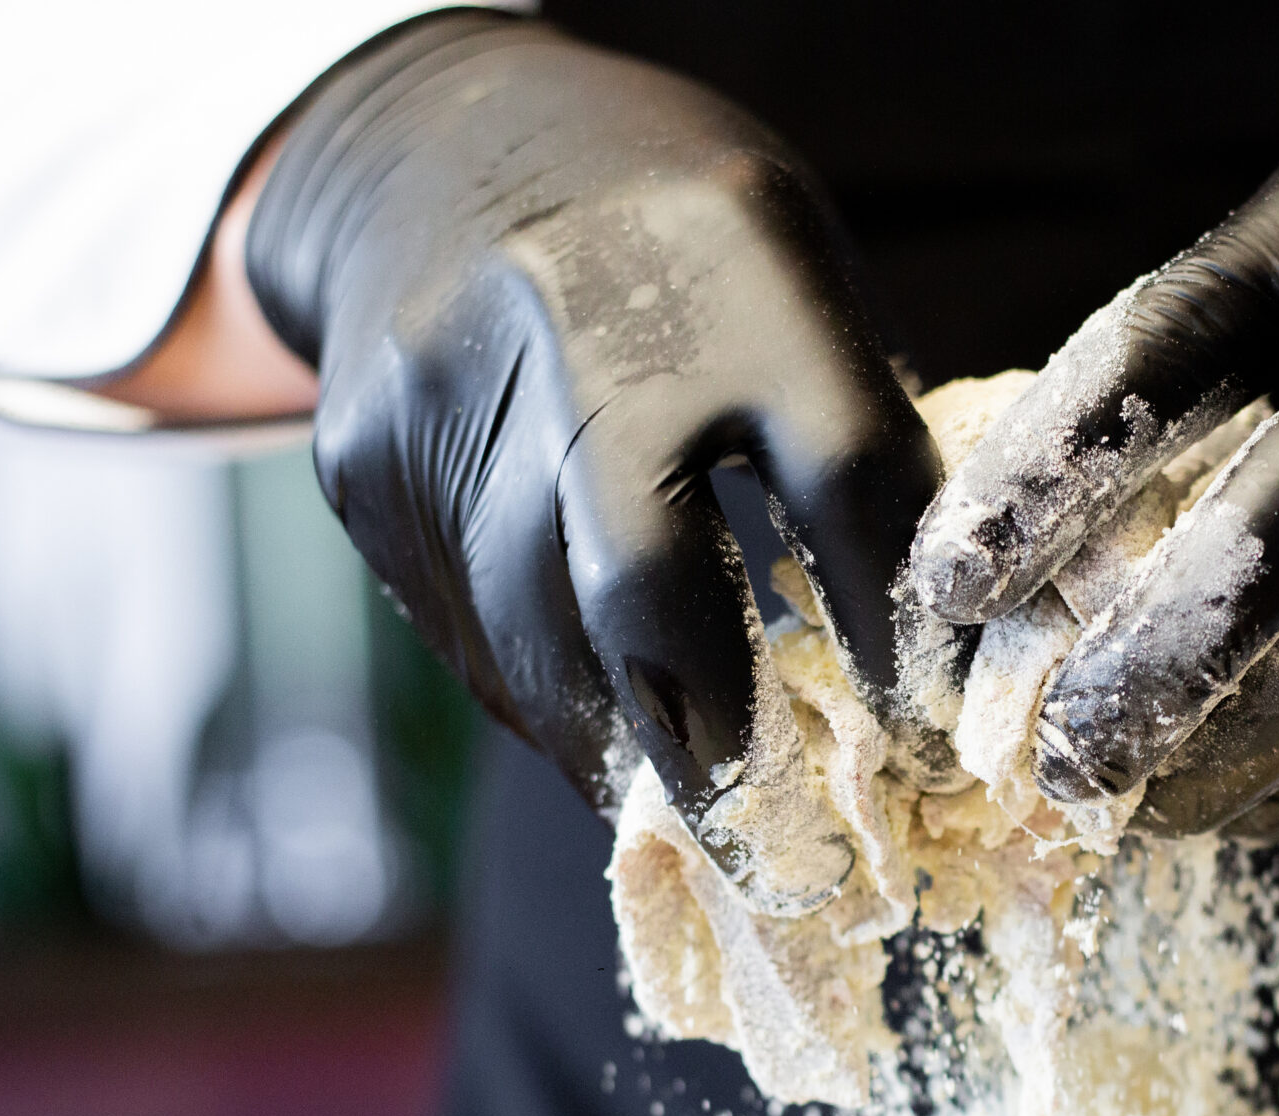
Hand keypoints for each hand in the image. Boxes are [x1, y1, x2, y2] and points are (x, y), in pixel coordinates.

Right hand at [245, 13, 940, 906]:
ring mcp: (441, 389)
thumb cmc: (667, 230)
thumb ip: (845, 417)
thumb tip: (917, 632)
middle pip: (643, 578)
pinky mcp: (361, 460)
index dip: (887, 612)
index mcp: (731, 257)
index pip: (844, 469)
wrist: (427, 141)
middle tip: (758, 811)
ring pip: (532, 635)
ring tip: (677, 800)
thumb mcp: (787, 261)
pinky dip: (537, 696)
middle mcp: (572, 318)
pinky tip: (586, 718)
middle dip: (712, 721)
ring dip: (613, 741)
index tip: (910, 711)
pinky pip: (463, 630)